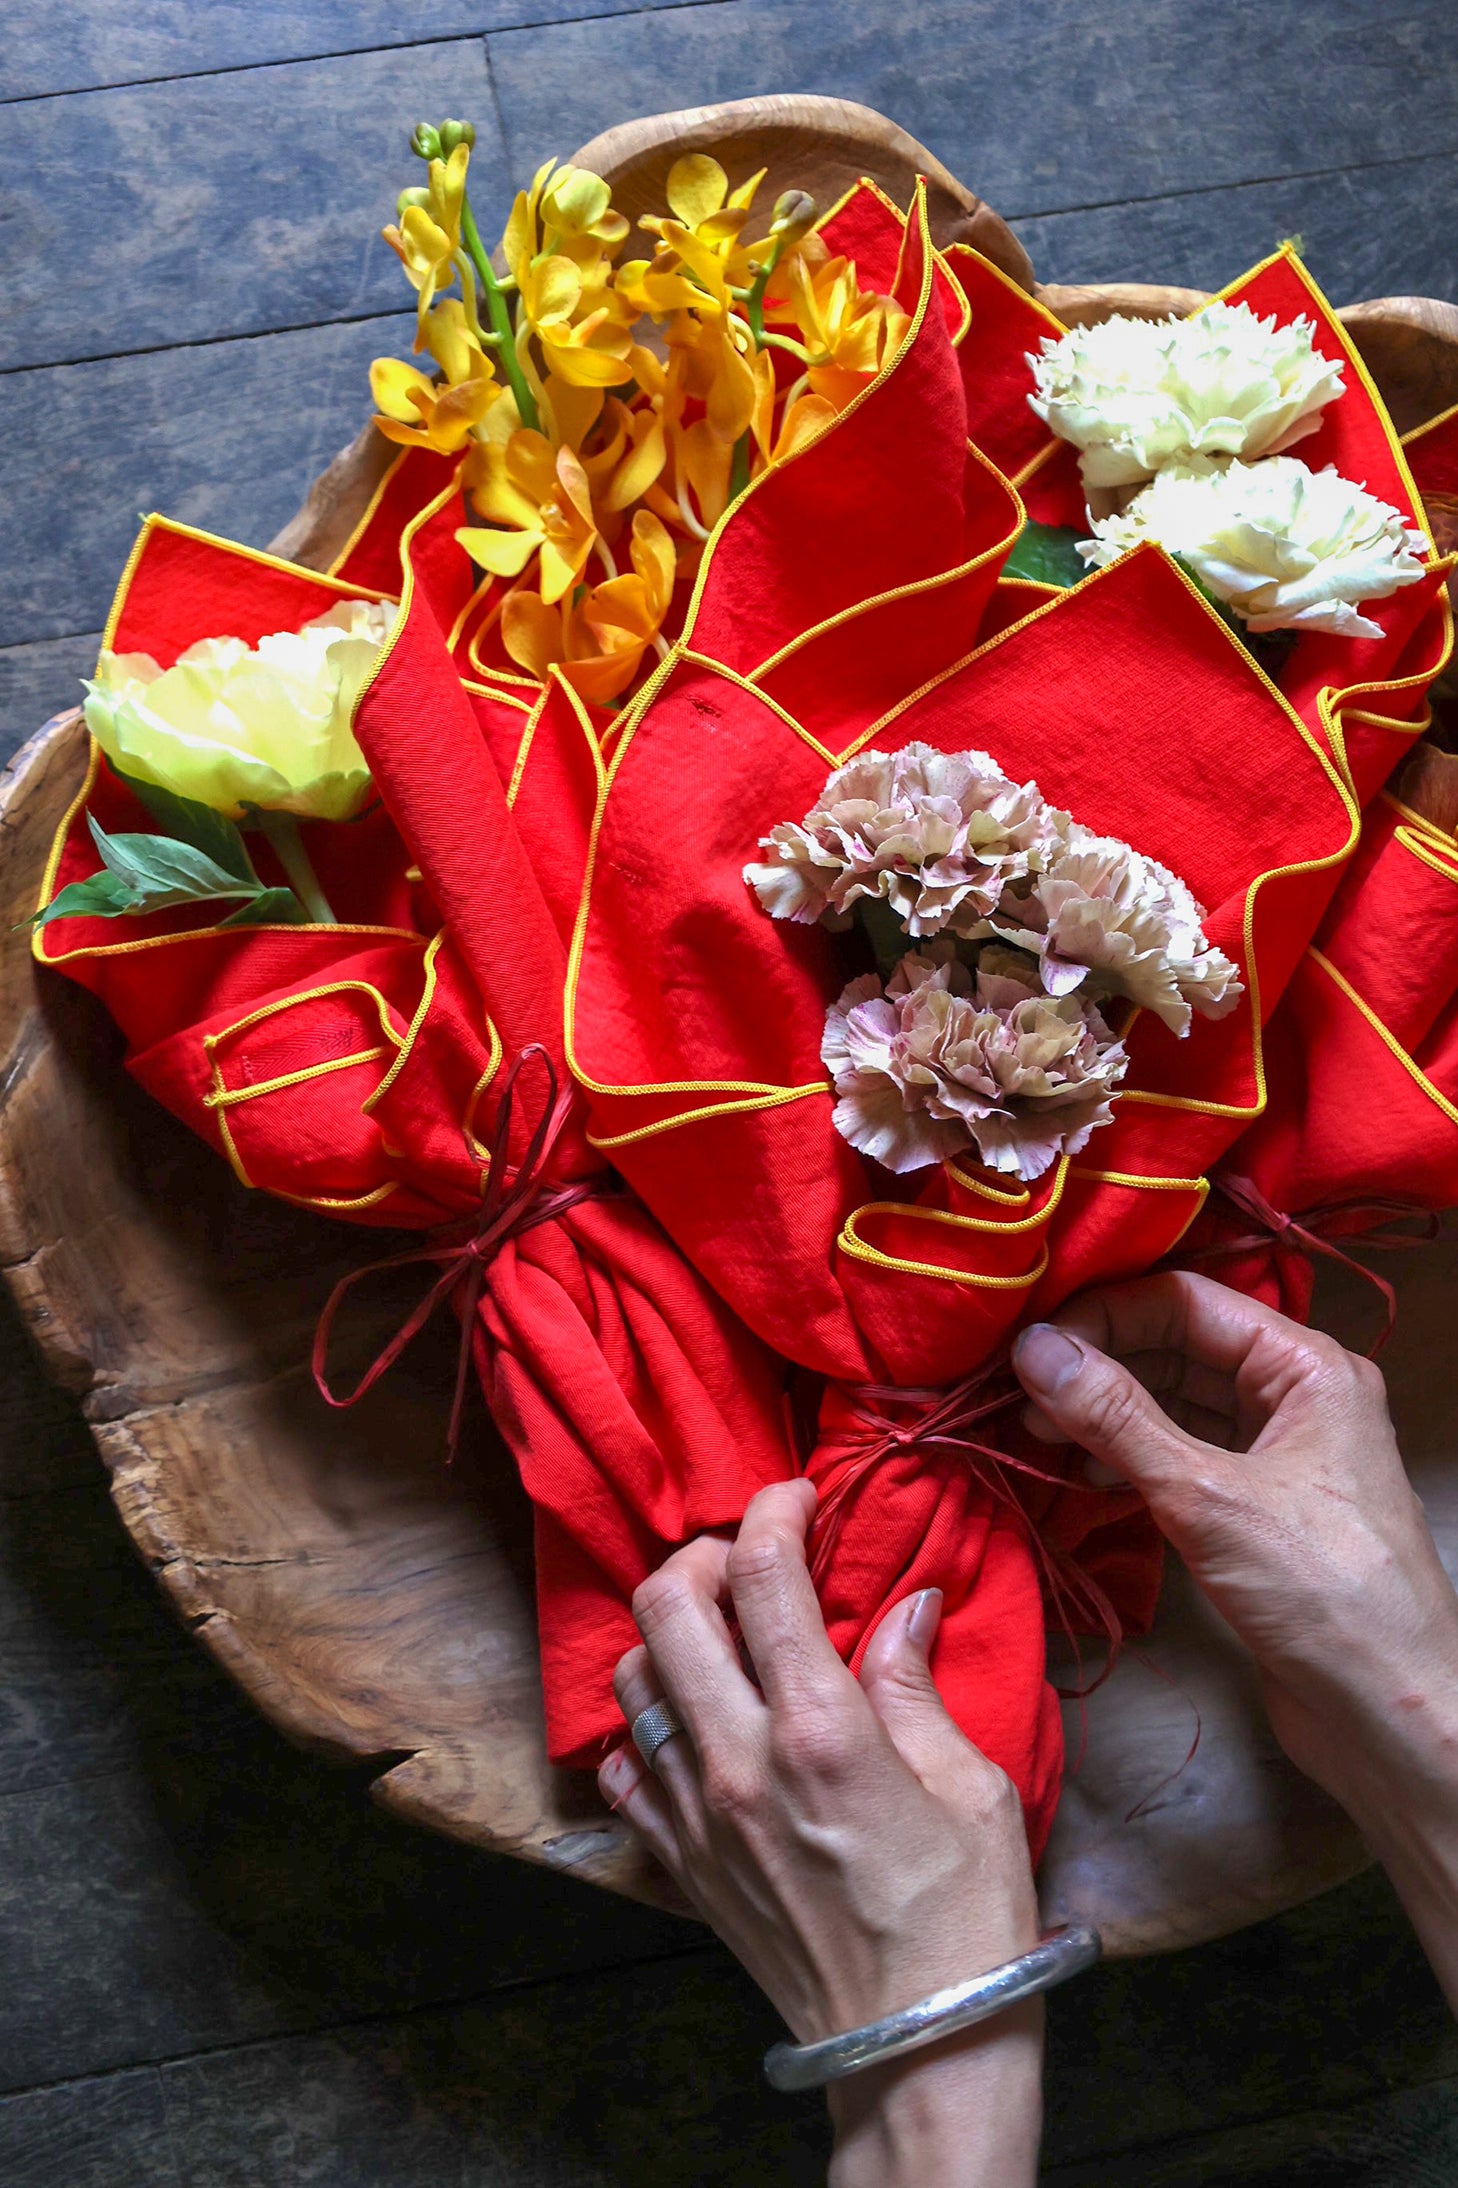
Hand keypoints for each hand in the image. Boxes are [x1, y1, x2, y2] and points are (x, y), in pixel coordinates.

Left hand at [598, 1479, 1042, 2186]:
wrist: (912, 2046)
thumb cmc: (965, 1921)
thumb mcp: (970, 1787)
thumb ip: (915, 1685)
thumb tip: (906, 1604)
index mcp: (820, 1732)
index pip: (764, 1578)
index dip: (774, 1512)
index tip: (798, 1497)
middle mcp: (738, 1762)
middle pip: (666, 1607)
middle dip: (703, 1556)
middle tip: (750, 1560)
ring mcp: (695, 1813)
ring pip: (632, 1676)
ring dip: (669, 1632)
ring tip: (722, 1632)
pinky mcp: (678, 1860)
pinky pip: (624, 1765)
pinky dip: (646, 1722)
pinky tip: (694, 1719)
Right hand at [1011, 1272, 1457, 1827]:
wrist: (1391, 1715)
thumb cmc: (1320, 1591)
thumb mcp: (1206, 1496)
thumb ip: (1116, 1418)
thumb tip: (1034, 1348)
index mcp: (1307, 1367)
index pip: (1187, 1302)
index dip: (1103, 1314)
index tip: (1028, 1345)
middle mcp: (1295, 1397)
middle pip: (1177, 1349)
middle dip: (1098, 1368)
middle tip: (1020, 1398)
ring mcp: (1276, 1455)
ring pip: (1174, 1406)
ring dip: (1106, 1417)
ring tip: (1037, 1437)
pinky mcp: (1256, 1510)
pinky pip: (1180, 1458)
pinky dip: (1128, 1461)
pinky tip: (1082, 1477)